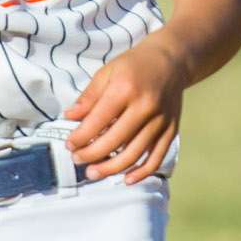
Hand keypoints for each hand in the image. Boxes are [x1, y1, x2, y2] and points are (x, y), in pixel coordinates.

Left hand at [65, 32, 186, 183]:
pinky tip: (126, 180)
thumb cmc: (134, 65)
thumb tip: (69, 117)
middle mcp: (145, 106)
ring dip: (111, 168)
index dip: (80, 137)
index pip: (97, 121)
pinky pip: (156, 157)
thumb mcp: (107, 73)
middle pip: (114, 141)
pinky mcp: (171, 130)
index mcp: (126, 89)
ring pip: (134, 154)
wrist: (171, 60)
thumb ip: (89, 97)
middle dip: (91, 155)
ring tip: (94, 173)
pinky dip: (142, 172)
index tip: (69, 145)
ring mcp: (161, 120)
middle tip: (77, 160)